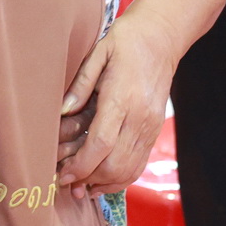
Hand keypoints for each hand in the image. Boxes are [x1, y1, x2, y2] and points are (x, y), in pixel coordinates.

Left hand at [55, 8, 178, 198]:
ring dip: (104, 184)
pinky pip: (139, 163)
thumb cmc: (126, 41)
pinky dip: (121, 178)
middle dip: (89, 179)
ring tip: (82, 187)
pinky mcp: (155, 130)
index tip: (63, 173)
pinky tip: (102, 181)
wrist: (161, 37)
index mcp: (122, 98)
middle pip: (116, 164)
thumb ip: (80, 85)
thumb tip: (63, 112)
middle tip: (67, 182)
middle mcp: (140, 117)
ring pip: (129, 169)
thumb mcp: (98, 53)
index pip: (102, 143)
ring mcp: (150, 126)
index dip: (81, 165)